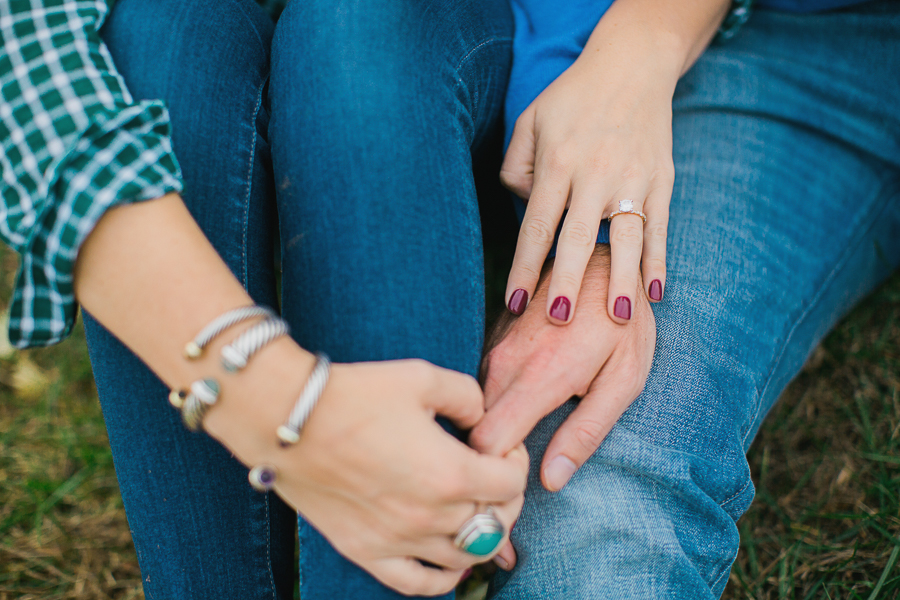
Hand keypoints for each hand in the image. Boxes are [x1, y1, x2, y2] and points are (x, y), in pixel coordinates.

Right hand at [238, 359, 528, 596]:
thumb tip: (481, 415)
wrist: (286, 418)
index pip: (511, 482)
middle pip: (497, 522)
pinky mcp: (366, 551)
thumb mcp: (422, 378)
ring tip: (475, 508)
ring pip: (466, 557)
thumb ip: (467, 396)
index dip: (514, 459)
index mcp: (451, 473)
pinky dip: (442, 579)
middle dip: (506, 497)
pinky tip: (449, 563)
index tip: (498, 444)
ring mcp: (398, 540)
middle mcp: (431, 516)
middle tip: (494, 474)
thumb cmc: (355, 394)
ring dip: (482, 534)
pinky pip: (417, 584)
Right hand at [470, 246, 653, 568]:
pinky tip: (504, 434)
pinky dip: (484, 420)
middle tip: (509, 513)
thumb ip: (585, 432)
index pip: (487, 447)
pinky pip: (476, 393)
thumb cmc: (621, 324)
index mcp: (537, 378)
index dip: (492, 487)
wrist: (603, 259)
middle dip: (483, 479)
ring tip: (505, 480)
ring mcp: (493, 351)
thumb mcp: (623, 382)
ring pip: (470, 416)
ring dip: (482, 450)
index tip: (510, 511)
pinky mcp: (491, 343)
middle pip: (472, 437)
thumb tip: (551, 481)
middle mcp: (503, 364)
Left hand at [500, 18, 679, 324]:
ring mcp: (633, 178)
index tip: (515, 302)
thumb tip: (525, 209)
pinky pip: (660, 227)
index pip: (536, 225)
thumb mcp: (529, 121)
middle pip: (578, 237)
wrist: (632, 65)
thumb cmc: (571, 99)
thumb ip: (516, 168)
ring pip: (626, 238)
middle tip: (560, 321)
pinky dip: (658, 261)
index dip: (524, 267)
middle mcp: (595, 174)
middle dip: (569, 282)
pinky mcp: (661, 180)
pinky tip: (654, 293)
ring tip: (618, 319)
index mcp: (558, 162)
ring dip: (621, 280)